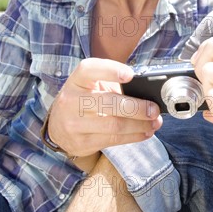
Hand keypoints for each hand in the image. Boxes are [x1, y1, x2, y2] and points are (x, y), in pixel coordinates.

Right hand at [47, 58, 162, 160]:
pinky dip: (134, 136)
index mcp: (76, 80)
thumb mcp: (90, 86)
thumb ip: (112, 84)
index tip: (130, 75)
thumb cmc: (82, 100)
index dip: (111, 70)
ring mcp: (74, 123)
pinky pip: (113, 139)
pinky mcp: (82, 142)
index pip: (90, 69)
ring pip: (114, 125)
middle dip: (136, 107)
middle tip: (154, 109)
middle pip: (108, 102)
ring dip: (140, 124)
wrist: (58, 126)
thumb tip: (147, 93)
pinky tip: (145, 132)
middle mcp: (71, 100)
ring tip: (154, 122)